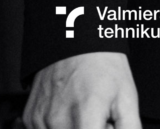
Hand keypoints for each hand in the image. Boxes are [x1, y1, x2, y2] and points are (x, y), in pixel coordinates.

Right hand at [24, 52, 140, 128]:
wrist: (76, 38)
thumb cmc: (103, 63)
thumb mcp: (127, 95)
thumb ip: (129, 128)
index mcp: (85, 115)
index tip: (107, 124)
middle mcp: (59, 120)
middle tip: (99, 118)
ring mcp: (41, 120)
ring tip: (85, 112)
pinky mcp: (30, 118)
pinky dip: (60, 127)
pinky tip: (70, 109)